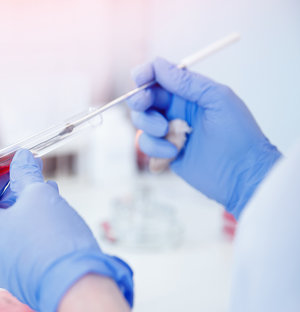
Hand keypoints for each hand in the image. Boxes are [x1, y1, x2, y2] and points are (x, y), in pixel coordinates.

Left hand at [0, 148, 133, 311]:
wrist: (77, 289)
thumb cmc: (52, 243)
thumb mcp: (37, 196)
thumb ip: (24, 173)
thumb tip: (21, 160)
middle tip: (21, 161)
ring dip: (16, 193)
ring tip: (40, 177)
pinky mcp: (14, 264)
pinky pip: (10, 231)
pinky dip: (23, 212)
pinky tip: (47, 197)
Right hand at [127, 58, 280, 218]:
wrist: (242, 174)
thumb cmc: (239, 135)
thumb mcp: (217, 99)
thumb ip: (187, 82)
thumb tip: (158, 66)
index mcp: (188, 94)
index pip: (158, 77)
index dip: (145, 75)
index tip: (140, 79)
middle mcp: (175, 111)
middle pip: (142, 100)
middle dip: (140, 102)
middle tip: (145, 106)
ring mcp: (168, 133)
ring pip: (141, 125)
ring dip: (151, 130)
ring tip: (175, 139)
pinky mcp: (164, 154)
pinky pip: (146, 149)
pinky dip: (156, 151)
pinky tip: (175, 155)